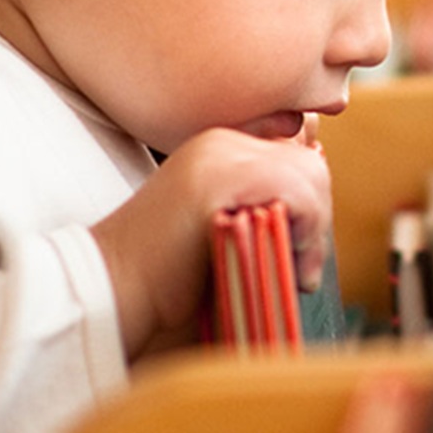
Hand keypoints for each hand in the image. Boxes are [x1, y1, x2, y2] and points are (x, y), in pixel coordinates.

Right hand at [90, 125, 330, 357]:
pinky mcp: (217, 179)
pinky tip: (289, 264)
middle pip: (310, 163)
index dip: (311, 204)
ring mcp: (217, 155)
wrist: (113, 290)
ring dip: (315, 229)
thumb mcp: (227, 230)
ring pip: (309, 175)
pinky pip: (295, 192)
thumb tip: (319, 205)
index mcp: (220, 147)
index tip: (301, 248)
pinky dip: (306, 231)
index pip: (298, 155)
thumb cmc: (169, 277)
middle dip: (318, 218)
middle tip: (303, 268)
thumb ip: (265, 209)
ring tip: (296, 270)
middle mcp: (220, 141)